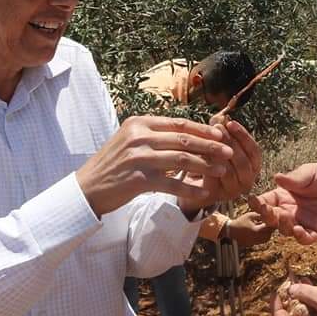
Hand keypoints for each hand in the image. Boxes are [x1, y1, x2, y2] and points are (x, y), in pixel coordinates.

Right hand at [76, 116, 233, 216]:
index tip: (221, 135)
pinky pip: (171, 184)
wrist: (88, 187)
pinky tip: (204, 192)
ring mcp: (138, 158)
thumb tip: (188, 132)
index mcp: (139, 123)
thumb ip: (155, 134)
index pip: (179, 123)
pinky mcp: (138, 180)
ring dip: (205, 166)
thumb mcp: (131, 140)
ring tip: (222, 171)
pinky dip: (190, 189)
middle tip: (229, 152)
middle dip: (210, 146)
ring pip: (181, 160)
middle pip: (184, 139)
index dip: (203, 129)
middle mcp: (139, 136)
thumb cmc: (114, 164)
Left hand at [200, 121, 261, 203]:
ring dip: (218, 153)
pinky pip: (213, 178)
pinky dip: (207, 164)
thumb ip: (224, 132)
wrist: (196, 185)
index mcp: (253, 168)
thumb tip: (219, 117)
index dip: (243, 136)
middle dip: (230, 142)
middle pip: (243, 161)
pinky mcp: (217, 195)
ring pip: (229, 170)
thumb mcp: (222, 145)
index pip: (254, 151)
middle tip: (218, 128)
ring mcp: (232, 190)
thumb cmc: (213, 161)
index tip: (231, 122)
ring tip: (208, 138)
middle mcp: (247, 181)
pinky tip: (199, 151)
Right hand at [227, 211, 274, 246]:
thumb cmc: (241, 221)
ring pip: (266, 239)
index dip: (272, 224)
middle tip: (270, 224)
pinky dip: (263, 237)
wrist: (231, 231)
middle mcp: (256, 238)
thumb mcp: (250, 216)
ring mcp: (254, 242)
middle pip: (269, 235)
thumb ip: (260, 215)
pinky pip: (261, 241)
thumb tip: (269, 216)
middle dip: (270, 229)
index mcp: (256, 230)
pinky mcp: (252, 244)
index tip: (273, 220)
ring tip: (265, 227)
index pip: (269, 228)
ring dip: (267, 233)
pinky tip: (260, 231)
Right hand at [251, 163, 316, 244]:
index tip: (252, 200)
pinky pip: (306, 238)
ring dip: (283, 227)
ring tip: (286, 219)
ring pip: (286, 230)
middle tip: (266, 211)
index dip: (258, 203)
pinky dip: (300, 237)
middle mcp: (290, 211)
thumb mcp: (309, 173)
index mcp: (284, 196)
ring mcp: (303, 222)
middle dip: (267, 216)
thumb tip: (276, 177)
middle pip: (273, 218)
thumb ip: (294, 179)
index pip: (266, 201)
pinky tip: (298, 230)